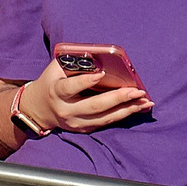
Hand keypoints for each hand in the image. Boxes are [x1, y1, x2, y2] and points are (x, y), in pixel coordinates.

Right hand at [19, 62, 151, 133]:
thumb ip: (74, 62)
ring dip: (127, 110)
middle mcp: (66, 110)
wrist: (40, 108)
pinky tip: (138, 107)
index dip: (85, 81)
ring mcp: (75, 123)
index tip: (101, 74)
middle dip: (118, 98)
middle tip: (137, 91)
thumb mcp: (57, 68)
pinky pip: (106, 122)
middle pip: (94, 106)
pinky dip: (123, 115)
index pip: (70, 88)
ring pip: (104, 118)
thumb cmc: (53, 81)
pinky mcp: (84, 129)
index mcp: (56, 92)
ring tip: (146, 101)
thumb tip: (100, 56)